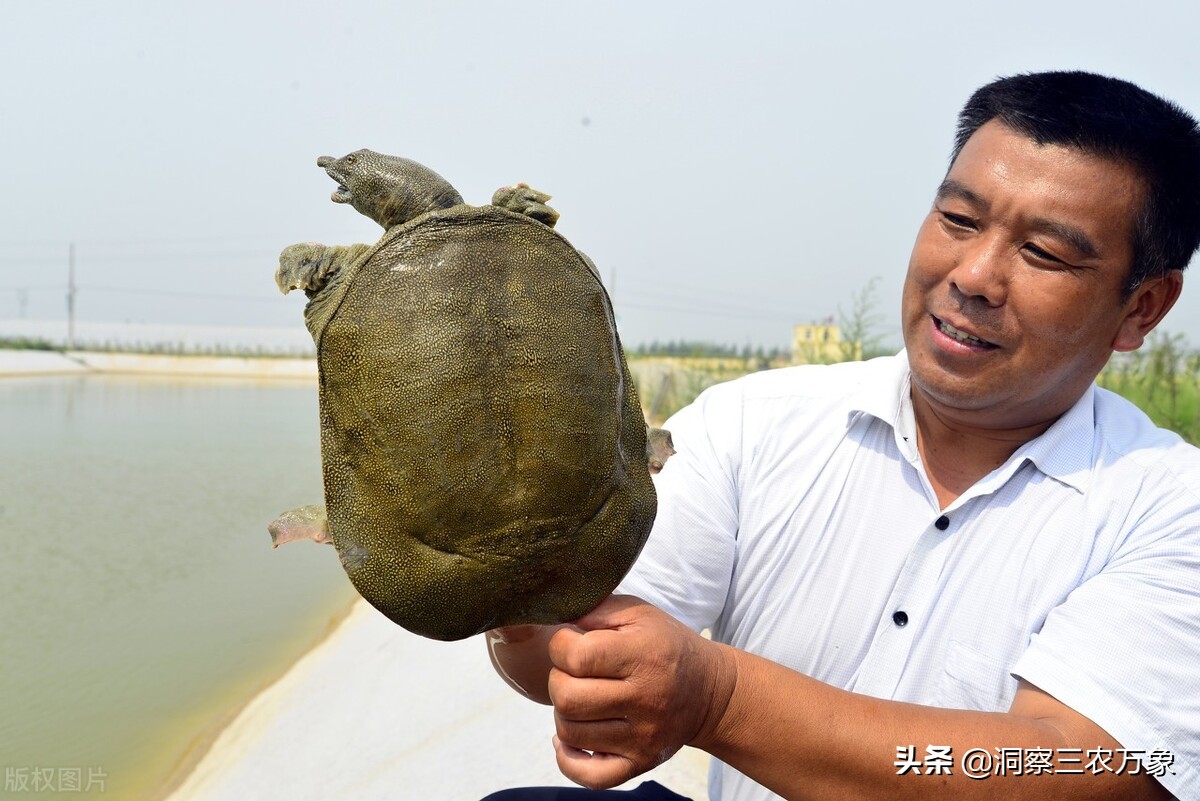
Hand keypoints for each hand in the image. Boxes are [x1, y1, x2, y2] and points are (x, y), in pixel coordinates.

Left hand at [546, 595, 735, 788]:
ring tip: (579, 697)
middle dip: (558, 679)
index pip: (576, 657)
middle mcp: (645, 701)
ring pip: (571, 733)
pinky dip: (568, 758)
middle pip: (567, 698)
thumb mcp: (640, 614)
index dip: (560, 646)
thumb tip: (557, 619)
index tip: (569, 642)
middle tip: (573, 671)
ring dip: (563, 712)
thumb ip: (597, 610)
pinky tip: (571, 737)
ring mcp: (642, 738)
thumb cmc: (667, 646)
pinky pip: (589, 776)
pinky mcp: (640, 763)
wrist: (710, 691)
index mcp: (644, 657)